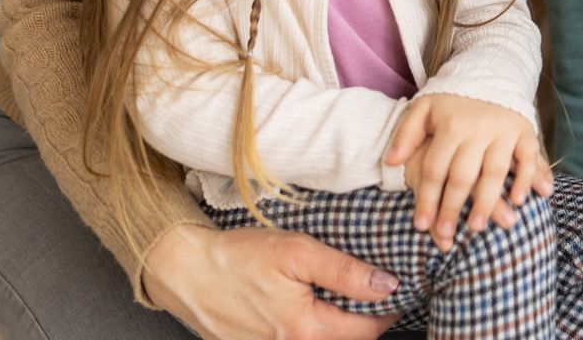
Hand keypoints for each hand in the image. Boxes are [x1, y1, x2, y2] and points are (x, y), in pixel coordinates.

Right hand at [143, 222, 399, 338]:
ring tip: (346, 297)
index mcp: (306, 329)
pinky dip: (314, 328)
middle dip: (366, 319)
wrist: (186, 272)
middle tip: (374, 289)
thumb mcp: (297, 252)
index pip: (369, 330)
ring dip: (340, 325)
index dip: (388, 308)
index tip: (396, 287)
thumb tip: (387, 286)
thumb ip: (345, 272)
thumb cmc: (238, 258)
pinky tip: (311, 306)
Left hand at [385, 94, 551, 249]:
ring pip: (494, 171)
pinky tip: (520, 200)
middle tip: (446, 234)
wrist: (489, 71)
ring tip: (476, 227)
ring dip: (487, 201)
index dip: (427, 198)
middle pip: (463, 175)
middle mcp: (477, 129)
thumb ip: (406, 134)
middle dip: (453, 208)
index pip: (435, 169)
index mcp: (450, 126)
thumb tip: (391, 162)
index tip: (421, 226)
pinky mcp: (524, 130)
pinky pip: (527, 157)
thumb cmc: (451, 98)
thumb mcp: (423, 108)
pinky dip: (526, 178)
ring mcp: (503, 130)